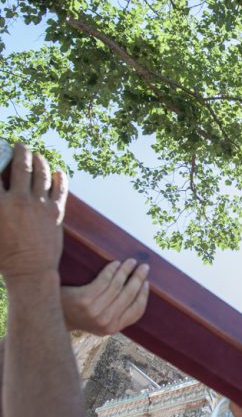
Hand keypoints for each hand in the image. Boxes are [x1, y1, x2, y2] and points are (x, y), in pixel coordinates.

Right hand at [0, 144, 67, 281]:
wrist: (30, 271)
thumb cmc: (3, 255)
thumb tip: (1, 195)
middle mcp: (20, 200)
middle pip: (21, 166)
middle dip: (20, 151)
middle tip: (19, 145)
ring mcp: (41, 205)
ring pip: (42, 174)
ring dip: (40, 161)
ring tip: (37, 155)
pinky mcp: (57, 212)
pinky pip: (60, 189)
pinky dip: (60, 178)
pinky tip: (58, 171)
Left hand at [61, 259, 149, 335]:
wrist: (53, 315)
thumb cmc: (79, 315)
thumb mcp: (100, 322)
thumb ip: (116, 315)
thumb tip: (138, 293)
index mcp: (112, 328)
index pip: (136, 311)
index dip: (143, 295)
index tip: (146, 283)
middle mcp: (105, 321)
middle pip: (129, 295)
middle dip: (138, 278)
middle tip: (144, 267)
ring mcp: (95, 310)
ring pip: (117, 285)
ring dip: (126, 270)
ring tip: (131, 261)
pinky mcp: (85, 299)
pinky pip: (104, 280)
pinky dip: (112, 269)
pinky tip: (115, 263)